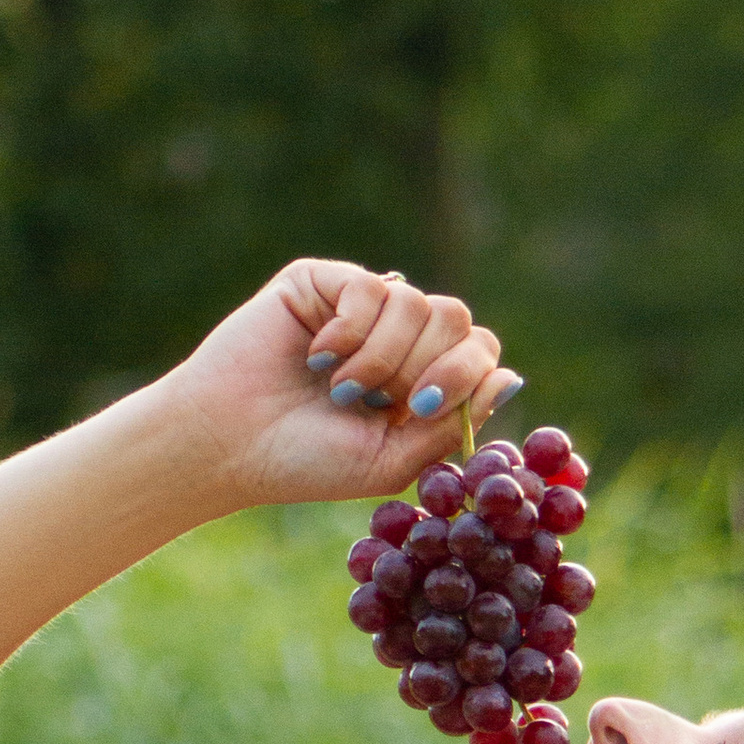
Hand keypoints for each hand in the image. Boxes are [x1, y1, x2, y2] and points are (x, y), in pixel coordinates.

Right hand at [155, 260, 521, 516]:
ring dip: (382, 359)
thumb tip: (511, 377)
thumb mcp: (393, 462)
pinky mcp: (326, 281)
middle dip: (427, 367)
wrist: (232, 444)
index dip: (466, 375)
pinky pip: (373, 289)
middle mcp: (397, 340)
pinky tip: (319, 357)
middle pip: (458, 320)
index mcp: (419, 383)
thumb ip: (451, 426)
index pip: (479, 353)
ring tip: (341, 390)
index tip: (422, 408)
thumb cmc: (306, 462)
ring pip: (418, 304)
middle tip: (383, 402)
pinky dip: (351, 332)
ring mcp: (362, 307)